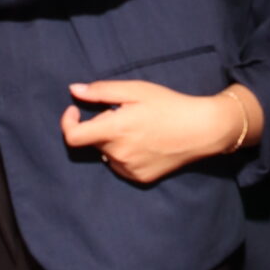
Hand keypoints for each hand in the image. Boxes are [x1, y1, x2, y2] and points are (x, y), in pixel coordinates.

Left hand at [59, 78, 254, 181]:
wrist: (201, 130)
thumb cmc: (169, 105)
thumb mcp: (136, 90)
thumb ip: (101, 91)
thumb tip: (73, 90)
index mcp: (114, 130)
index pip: (72, 137)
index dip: (67, 123)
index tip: (75, 111)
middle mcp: (118, 154)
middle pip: (93, 141)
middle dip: (100, 126)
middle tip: (125, 114)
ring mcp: (129, 169)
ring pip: (107, 154)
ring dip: (113, 141)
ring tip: (139, 128)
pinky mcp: (139, 178)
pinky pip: (120, 165)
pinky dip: (124, 154)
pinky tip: (145, 143)